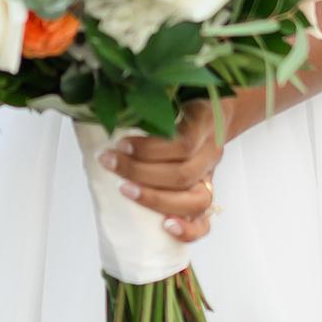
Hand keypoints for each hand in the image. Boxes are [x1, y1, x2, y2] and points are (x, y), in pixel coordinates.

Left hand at [98, 97, 234, 245]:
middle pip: (183, 174)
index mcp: (203, 123)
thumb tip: (104, 105)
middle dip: (141, 172)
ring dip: (156, 199)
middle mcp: (211, 152)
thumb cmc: (184, 104)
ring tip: (125, 190)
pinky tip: (165, 227)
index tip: (120, 144)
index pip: (183, 142)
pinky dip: (188, 229)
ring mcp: (211, 176)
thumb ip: (149, 98)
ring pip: (195, 200)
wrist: (217, 113)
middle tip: (109, 163)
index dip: (151, 148)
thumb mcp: (172, 92)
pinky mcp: (208, 195)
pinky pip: (205, 222)